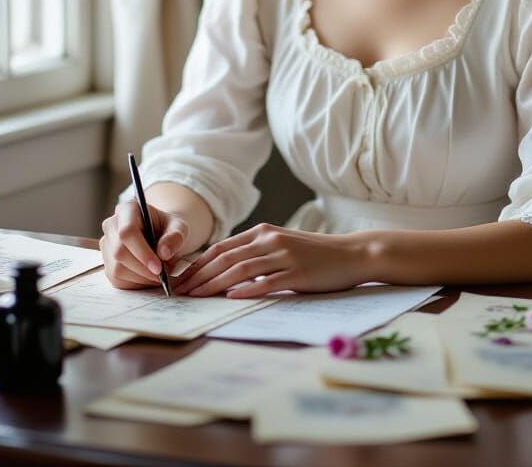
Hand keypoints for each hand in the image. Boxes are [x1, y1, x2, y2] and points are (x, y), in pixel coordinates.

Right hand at [100, 200, 194, 289]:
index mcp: (128, 209)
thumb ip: (175, 237)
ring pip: (117, 269)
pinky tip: (149, 277)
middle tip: (163, 274)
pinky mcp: (107, 262)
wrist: (162, 235)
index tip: (159, 267)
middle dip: (143, 268)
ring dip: (141, 277)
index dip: (142, 252)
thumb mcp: (179, 227)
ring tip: (159, 274)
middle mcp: (111, 225)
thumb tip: (164, 253)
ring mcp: (106, 245)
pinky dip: (136, 283)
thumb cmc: (169, 228)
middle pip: (119, 252)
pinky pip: (117, 279)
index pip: (127, 231)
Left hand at [171, 223, 370, 297]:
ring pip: (240, 270)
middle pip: (226, 259)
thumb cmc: (315, 253)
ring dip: (214, 285)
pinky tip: (230, 298)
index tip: (181, 279)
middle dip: (199, 276)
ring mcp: (284, 256)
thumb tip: (225, 270)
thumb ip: (256, 253)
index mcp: (264, 232)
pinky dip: (246, 290)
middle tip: (179, 293)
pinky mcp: (297, 274)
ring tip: (196, 298)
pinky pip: (266, 282)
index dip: (198, 264)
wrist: (351, 253)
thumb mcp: (282, 245)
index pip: (222, 248)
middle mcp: (270, 240)